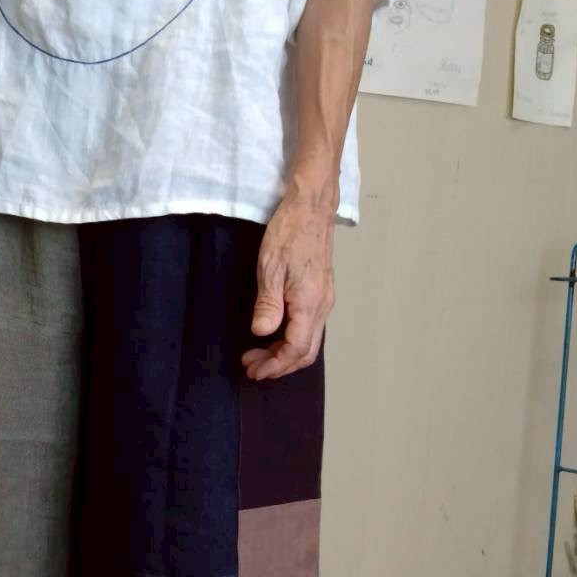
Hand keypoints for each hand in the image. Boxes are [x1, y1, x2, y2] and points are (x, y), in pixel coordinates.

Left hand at [242, 190, 334, 380]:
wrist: (311, 207)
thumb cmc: (289, 232)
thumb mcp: (270, 268)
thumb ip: (268, 304)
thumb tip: (262, 333)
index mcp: (309, 303)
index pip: (295, 349)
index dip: (275, 365)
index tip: (253, 370)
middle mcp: (322, 306)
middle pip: (306, 352)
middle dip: (280, 365)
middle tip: (252, 367)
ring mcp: (324, 299)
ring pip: (310, 341)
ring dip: (285, 353)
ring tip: (259, 354)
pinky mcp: (321, 292)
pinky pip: (310, 328)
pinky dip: (292, 339)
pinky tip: (275, 335)